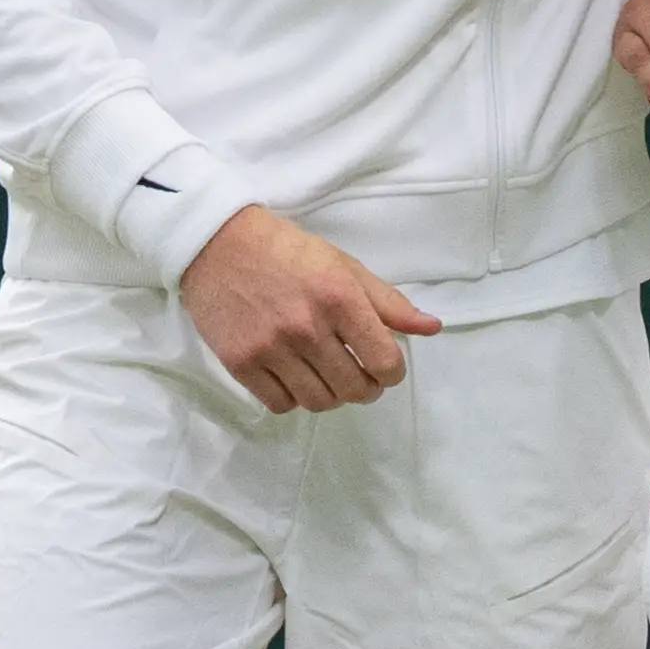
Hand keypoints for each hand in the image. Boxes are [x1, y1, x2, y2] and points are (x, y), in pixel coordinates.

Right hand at [177, 205, 444, 413]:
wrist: (218, 244)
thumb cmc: (288, 251)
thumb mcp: (344, 266)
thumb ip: (388, 302)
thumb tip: (431, 328)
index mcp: (340, 298)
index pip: (384, 361)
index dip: (392, 373)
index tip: (385, 367)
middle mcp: (307, 328)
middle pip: (354, 389)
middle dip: (366, 388)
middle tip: (360, 375)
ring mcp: (271, 349)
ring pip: (319, 402)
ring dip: (332, 396)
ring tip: (329, 377)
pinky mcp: (241, 364)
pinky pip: (280, 404)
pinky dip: (294, 397)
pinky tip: (296, 377)